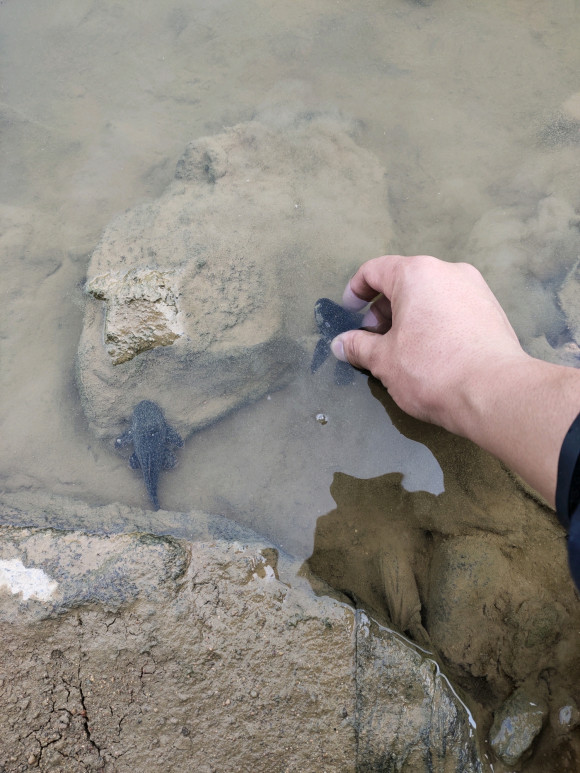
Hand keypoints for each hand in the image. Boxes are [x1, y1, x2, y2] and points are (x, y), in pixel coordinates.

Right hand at [331, 255, 526, 434]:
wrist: (494, 393)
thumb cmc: (432, 371)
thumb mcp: (384, 361)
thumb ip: (359, 347)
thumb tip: (341, 345)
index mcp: (416, 274)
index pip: (375, 270)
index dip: (355, 289)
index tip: (349, 311)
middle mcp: (448, 272)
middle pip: (404, 281)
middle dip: (383, 308)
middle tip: (375, 339)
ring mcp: (475, 289)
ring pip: (430, 294)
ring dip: (410, 316)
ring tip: (402, 349)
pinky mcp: (492, 310)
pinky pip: (452, 307)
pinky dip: (435, 321)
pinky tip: (432, 352)